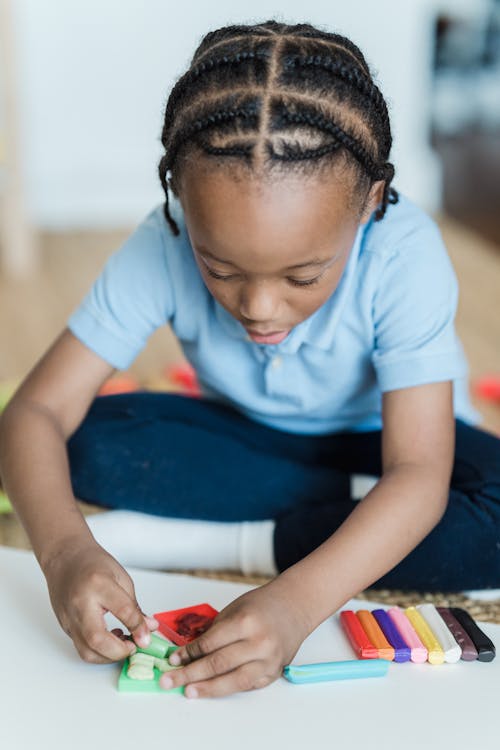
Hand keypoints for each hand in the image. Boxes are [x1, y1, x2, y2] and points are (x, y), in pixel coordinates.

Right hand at [43, 538, 157, 662]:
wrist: (65, 558)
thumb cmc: (93, 563)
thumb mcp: (121, 578)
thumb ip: (134, 607)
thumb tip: (148, 628)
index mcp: (98, 584)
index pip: (123, 611)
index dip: (139, 628)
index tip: (147, 639)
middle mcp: (80, 603)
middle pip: (97, 640)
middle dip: (119, 652)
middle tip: (134, 646)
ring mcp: (70, 617)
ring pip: (87, 651)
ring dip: (109, 656)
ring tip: (123, 644)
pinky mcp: (65, 627)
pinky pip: (82, 648)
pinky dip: (99, 651)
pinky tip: (110, 640)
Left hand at [159, 579, 310, 697]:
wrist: (294, 607)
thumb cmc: (262, 605)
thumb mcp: (235, 609)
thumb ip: (215, 631)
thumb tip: (189, 652)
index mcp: (245, 622)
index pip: (210, 643)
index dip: (188, 653)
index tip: (174, 659)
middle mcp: (258, 643)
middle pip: (217, 664)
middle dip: (190, 674)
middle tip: (169, 680)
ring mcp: (267, 660)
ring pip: (232, 681)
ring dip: (207, 688)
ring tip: (188, 691)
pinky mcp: (273, 673)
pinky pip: (246, 685)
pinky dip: (228, 688)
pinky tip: (212, 689)